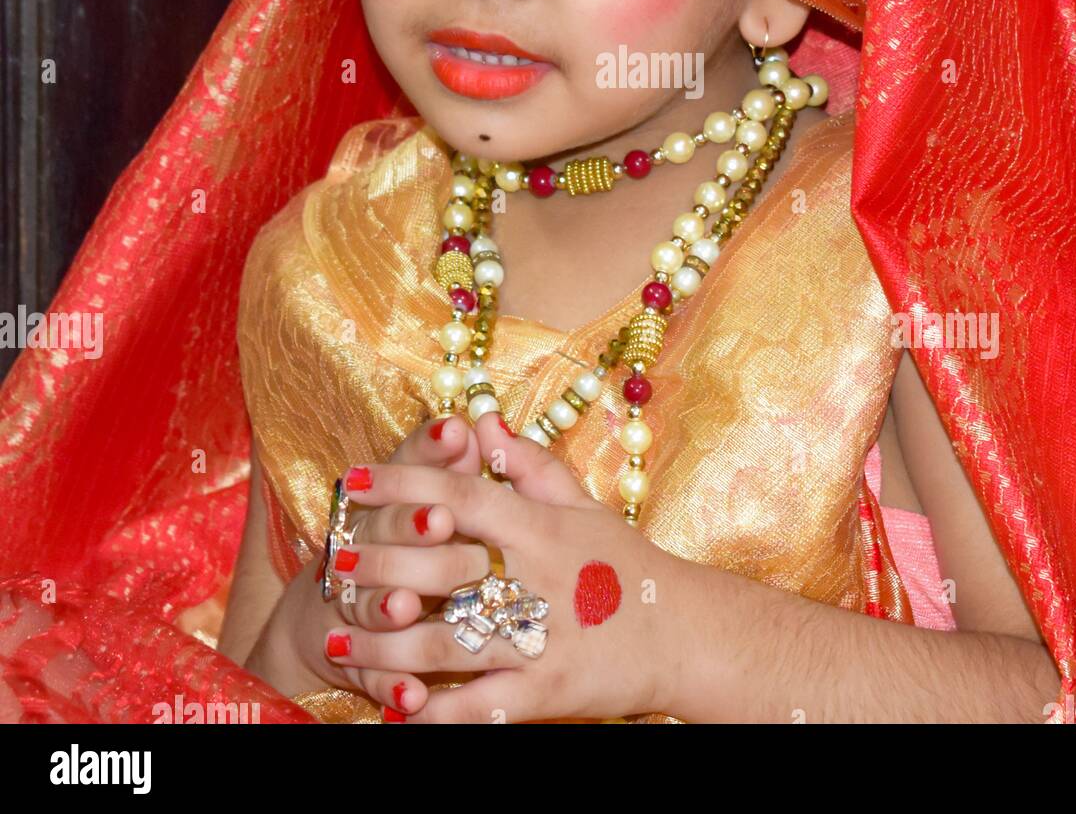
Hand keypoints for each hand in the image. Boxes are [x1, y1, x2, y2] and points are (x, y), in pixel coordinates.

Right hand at [252, 413, 486, 714]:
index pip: (405, 471)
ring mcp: (354, 606)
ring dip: (387, 603)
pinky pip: (372, 675)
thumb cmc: (399, 545)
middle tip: (441, 521)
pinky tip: (413, 696)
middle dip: (409, 526)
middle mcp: (362, 549)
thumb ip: (448, 465)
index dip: (429, 452)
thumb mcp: (424, 499)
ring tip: (407, 605)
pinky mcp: (354, 661)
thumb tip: (476, 422)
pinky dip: (391, 685)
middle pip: (382, 534)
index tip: (456, 435)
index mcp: (384, 507)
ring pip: (368, 603)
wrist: (327, 622)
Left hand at [324, 412, 703, 722]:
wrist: (684, 634)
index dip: (405, 482)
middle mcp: (535, 579)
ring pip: (446, 643)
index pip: (462, 493)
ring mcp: (539, 640)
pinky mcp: (546, 693)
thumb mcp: (584, 505)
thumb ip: (529, 465)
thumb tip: (481, 422)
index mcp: (540, 528)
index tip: (354, 477)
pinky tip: (393, 709)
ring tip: (337, 643)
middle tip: (331, 565)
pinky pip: (478, 707)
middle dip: (380, 565)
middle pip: (441, 568)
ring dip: (384, 646)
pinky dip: (433, 712)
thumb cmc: (627, 566)